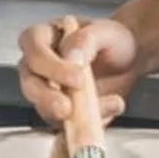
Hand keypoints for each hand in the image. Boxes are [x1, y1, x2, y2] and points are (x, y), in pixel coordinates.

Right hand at [16, 14, 140, 127]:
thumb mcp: (105, 31)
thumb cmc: (111, 39)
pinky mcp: (62, 113)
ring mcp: (48, 91)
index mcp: (43, 37)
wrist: (128, 60)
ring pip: (44, 109)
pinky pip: (67, 126)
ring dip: (70, 117)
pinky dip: (87, 125)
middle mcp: (39, 66)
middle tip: (67, 108)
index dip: (51, 68)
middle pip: (30, 84)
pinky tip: (108, 112)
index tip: (78, 79)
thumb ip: (86, 39)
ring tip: (102, 110)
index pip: (34, 51)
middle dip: (47, 99)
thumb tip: (71, 56)